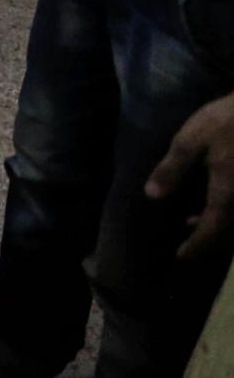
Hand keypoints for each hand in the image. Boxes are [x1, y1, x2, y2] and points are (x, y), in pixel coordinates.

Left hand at [147, 92, 233, 258]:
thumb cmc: (224, 121)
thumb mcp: (190, 141)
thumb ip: (171, 169)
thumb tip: (151, 195)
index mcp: (228, 193)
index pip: (213, 230)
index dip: (197, 246)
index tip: (182, 255)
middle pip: (230, 231)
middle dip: (209, 240)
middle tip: (187, 243)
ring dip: (219, 227)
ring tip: (195, 222)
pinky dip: (228, 213)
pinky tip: (216, 201)